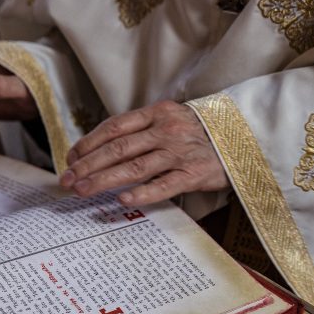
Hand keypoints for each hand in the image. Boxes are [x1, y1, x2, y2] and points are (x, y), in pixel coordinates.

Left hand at [61, 101, 228, 205]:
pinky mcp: (195, 174)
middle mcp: (166, 131)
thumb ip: (142, 129)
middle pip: (118, 149)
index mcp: (158, 113)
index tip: (71, 158)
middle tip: (67, 180)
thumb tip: (103, 149)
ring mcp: (180, 153)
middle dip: (88, 165)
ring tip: (82, 191)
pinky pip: (164, 186)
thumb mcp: (172, 119)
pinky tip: (122, 200)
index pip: (114, 127)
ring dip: (104, 180)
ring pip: (134, 168)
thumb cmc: (201, 132)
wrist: (246, 137)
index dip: (89, 143)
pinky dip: (142, 193)